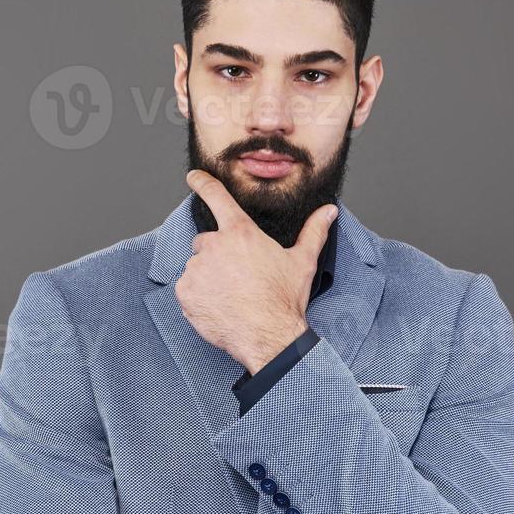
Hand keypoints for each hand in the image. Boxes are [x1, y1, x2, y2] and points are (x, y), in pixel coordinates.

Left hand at [175, 169, 336, 373]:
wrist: (268, 336)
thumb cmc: (284, 300)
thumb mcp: (302, 262)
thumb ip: (313, 231)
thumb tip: (328, 212)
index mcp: (241, 233)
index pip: (218, 198)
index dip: (203, 184)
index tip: (193, 177)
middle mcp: (215, 246)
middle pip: (206, 242)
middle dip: (218, 255)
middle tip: (237, 276)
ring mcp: (197, 269)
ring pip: (197, 266)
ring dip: (208, 277)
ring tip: (230, 294)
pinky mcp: (185, 292)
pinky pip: (187, 288)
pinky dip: (198, 296)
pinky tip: (218, 305)